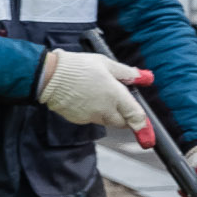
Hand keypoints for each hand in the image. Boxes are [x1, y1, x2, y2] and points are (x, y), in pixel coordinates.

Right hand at [37, 49, 155, 143]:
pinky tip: (85, 99)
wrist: (49, 76)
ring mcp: (90, 116)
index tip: (147, 132)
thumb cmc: (78, 67)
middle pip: (122, 123)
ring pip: (106, 121)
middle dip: (125, 117)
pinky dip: (92, 113)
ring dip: (108, 114)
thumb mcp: (106, 63)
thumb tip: (146, 77)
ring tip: (98, 96)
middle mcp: (105, 109)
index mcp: (115, 95)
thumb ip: (127, 73)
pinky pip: (91, 119)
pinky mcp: (78, 119)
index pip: (135, 116)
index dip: (143, 125)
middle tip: (121, 104)